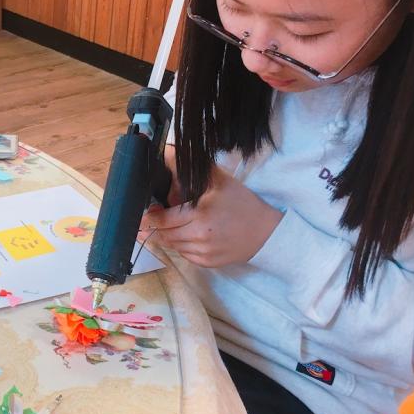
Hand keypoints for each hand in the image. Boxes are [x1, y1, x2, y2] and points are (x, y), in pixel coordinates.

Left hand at [140, 165, 282, 267]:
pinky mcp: (207, 263)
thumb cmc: (242, 203)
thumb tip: (168, 150)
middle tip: (152, 218)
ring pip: (173, 246)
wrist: (266, 233)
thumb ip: (190, 168)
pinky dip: (181, 245)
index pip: (163, 220)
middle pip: (164, 235)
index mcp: (200, 215)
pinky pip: (184, 255)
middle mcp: (199, 236)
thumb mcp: (220, 180)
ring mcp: (203, 252)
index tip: (147, 212)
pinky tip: (186, 235)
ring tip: (168, 225)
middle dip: (155, 227)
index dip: (151, 217)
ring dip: (167, 236)